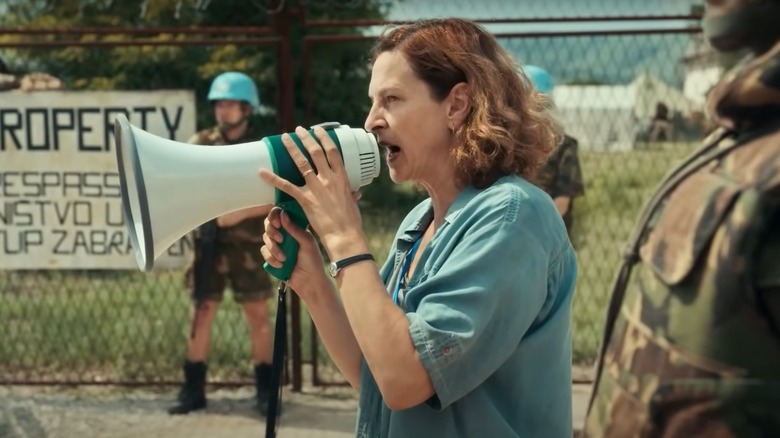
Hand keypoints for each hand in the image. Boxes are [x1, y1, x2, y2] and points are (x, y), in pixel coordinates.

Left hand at [258, 126, 370, 260]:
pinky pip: (286, 186)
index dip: (324, 139)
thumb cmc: (351, 222)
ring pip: (302, 162)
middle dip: (306, 138)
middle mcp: (329, 179)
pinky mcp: (305, 199)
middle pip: (316, 151)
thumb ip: (352, 195)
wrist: (345, 235)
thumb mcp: (353, 204)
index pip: (333, 152)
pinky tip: (262, 171)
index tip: (318, 130)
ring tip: (284, 138)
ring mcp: (316, 188)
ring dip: (292, 148)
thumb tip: (356, 193)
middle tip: (298, 129)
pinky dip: (273, 178)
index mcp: (342, 178)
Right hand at [260, 206, 325, 295]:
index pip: (280, 214)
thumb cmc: (312, 260)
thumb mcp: (307, 242)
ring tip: (284, 258)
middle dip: (272, 231)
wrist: (309, 281)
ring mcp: (277, 244)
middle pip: (268, 224)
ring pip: (265, 238)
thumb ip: (295, 229)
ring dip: (273, 249)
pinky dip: (271, 258)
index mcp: (294, 227)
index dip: (274, 215)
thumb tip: (282, 213)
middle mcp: (284, 233)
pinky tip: (280, 265)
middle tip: (280, 240)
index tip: (277, 223)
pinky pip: (264, 251)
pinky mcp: (272, 256)